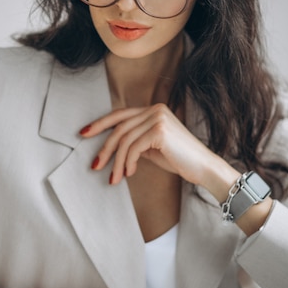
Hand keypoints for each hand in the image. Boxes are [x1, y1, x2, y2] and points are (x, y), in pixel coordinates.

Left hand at [80, 104, 216, 186]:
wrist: (203, 167)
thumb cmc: (179, 159)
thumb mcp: (152, 147)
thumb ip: (136, 141)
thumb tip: (113, 147)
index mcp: (153, 110)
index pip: (120, 114)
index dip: (100, 123)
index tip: (83, 133)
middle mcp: (155, 109)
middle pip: (119, 128)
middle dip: (104, 148)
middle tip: (95, 165)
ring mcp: (157, 118)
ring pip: (124, 140)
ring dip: (116, 162)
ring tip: (114, 178)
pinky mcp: (159, 131)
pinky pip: (133, 148)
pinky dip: (127, 162)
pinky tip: (129, 173)